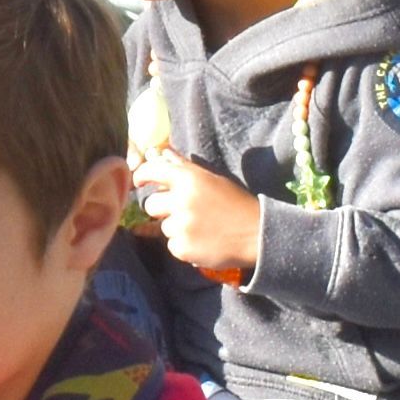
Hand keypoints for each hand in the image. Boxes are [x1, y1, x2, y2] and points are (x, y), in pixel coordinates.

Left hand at [138, 146, 261, 276]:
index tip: (139, 182)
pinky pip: (172, 245)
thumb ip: (184, 167)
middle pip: (150, 204)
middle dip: (164, 209)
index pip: (151, 171)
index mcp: (189, 180)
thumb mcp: (213, 180)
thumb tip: (161, 151)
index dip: (142, 176)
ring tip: (202, 227)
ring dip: (177, 228)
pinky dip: (184, 245)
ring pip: (162, 226)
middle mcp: (181, 201)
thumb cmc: (236, 204)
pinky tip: (204, 241)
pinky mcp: (183, 248)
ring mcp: (181, 226)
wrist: (260, 235)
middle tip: (186, 211)